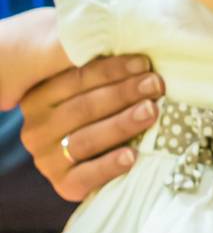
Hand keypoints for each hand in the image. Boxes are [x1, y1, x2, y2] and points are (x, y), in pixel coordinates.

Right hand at [18, 55, 164, 202]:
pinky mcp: (62, 186)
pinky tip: (133, 155)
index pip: (75, 79)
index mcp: (38, 98)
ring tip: (151, 111)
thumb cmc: (98, 118)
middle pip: (83, 108)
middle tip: (155, 84)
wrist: (90, 166)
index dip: (111, 70)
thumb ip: (98, 74)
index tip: (144, 63)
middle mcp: (36, 129)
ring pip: (85, 139)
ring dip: (122, 124)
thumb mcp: (90, 92)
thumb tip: (128, 47)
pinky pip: (86, 176)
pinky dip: (110, 165)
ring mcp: (46, 159)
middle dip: (123, 93)